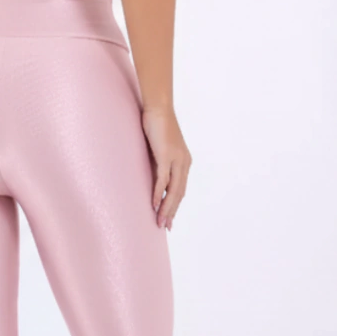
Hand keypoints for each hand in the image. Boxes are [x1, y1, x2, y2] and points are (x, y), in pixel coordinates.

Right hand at [141, 106, 191, 229]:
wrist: (159, 108)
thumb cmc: (157, 126)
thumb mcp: (160, 148)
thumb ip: (159, 163)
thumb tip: (153, 176)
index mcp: (184, 162)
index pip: (180, 189)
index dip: (174, 205)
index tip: (168, 219)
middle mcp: (183, 163)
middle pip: (179, 194)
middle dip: (172, 211)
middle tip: (165, 227)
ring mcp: (176, 160)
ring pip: (173, 190)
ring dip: (166, 207)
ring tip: (160, 221)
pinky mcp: (166, 156)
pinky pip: (163, 180)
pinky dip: (158, 194)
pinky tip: (153, 204)